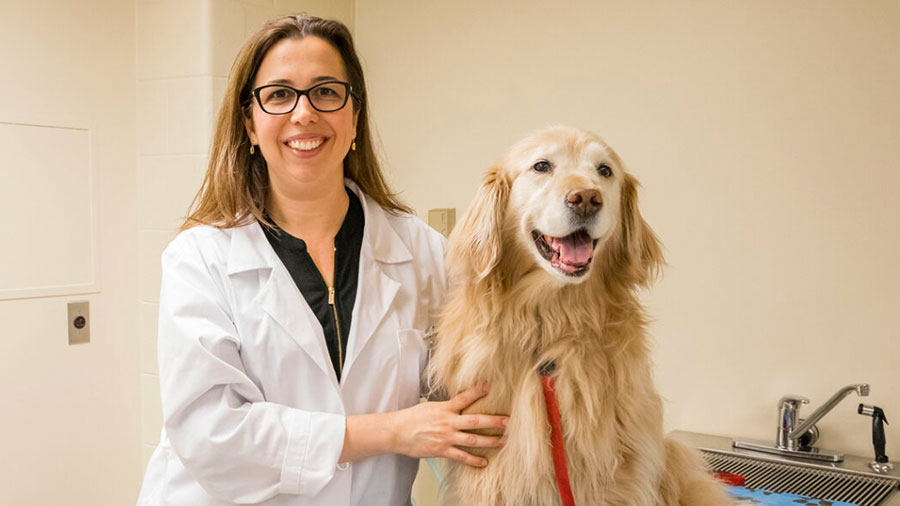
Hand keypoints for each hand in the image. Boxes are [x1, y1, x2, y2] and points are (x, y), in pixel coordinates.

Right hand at [390, 383, 508, 466]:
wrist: (397, 432)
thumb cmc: (412, 418)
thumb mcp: (430, 406)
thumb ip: (446, 406)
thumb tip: (459, 402)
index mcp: (444, 408)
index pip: (464, 397)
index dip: (478, 391)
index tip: (490, 386)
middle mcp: (448, 422)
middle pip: (475, 420)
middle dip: (493, 421)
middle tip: (508, 421)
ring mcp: (446, 437)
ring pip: (473, 439)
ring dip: (490, 441)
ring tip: (503, 441)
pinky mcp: (442, 450)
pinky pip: (461, 456)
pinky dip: (474, 460)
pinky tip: (484, 462)